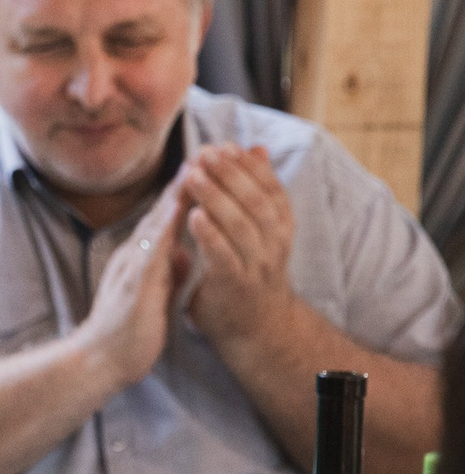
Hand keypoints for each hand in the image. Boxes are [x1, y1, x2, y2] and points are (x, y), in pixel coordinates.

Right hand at [72, 183, 188, 387]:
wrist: (100, 361)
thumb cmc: (128, 331)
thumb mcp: (154, 294)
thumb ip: (167, 272)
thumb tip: (181, 253)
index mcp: (142, 258)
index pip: (166, 217)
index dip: (186, 191)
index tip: (208, 166)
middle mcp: (134, 255)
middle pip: (162, 211)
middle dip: (185, 181)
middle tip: (206, 150)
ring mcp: (132, 267)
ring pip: (157, 223)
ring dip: (176, 195)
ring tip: (195, 169)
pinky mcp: (135, 284)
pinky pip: (153, 250)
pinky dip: (166, 228)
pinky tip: (179, 211)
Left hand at [176, 145, 296, 349]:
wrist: (256, 328)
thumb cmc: (249, 269)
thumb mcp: (259, 227)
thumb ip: (255, 190)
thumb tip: (255, 147)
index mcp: (280, 227)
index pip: (270, 188)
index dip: (249, 166)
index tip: (224, 145)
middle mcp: (275, 243)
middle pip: (257, 202)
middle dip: (231, 174)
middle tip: (204, 153)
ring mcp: (257, 265)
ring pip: (242, 225)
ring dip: (217, 197)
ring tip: (194, 175)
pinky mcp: (235, 285)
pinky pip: (224, 256)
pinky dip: (210, 234)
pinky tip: (193, 215)